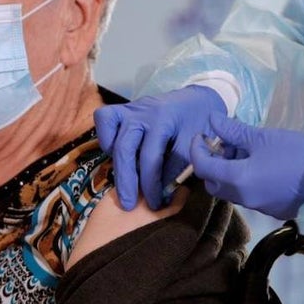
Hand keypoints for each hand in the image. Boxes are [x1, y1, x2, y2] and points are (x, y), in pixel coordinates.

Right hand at [94, 85, 224, 210]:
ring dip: (115, 161)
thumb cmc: (199, 123)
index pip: (151, 158)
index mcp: (163, 119)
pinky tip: (118, 154)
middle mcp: (142, 111)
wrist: (198, 99)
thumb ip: (177, 168)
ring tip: (125, 180)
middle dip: (126, 180)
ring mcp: (130, 108)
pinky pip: (104, 120)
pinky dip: (106, 139)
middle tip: (128, 204)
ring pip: (110, 133)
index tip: (155, 204)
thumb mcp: (195, 146)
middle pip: (124, 148)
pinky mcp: (122, 109)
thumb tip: (161, 193)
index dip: (151, 185)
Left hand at [189, 113, 303, 219]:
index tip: (201, 135)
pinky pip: (247, 195)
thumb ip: (233, 130)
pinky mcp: (271, 208)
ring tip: (244, 151)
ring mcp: (257, 206)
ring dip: (228, 171)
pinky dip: (243, 180)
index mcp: (237, 180)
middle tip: (222, 144)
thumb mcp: (262, 137)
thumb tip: (212, 120)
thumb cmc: (294, 154)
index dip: (196, 149)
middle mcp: (242, 198)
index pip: (203, 167)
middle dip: (211, 163)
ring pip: (230, 190)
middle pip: (213, 183)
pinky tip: (258, 164)